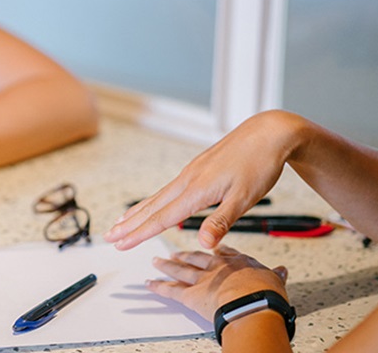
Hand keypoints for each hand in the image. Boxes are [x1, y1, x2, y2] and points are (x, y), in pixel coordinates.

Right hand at [105, 110, 304, 249]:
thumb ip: (221, 222)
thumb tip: (202, 244)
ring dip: (138, 211)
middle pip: (152, 206)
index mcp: (197, 190)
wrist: (269, 133)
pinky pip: (169, 188)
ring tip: (121, 222)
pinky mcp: (198, 168)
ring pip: (158, 196)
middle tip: (108, 236)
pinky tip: (154, 203)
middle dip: (129, 224)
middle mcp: (188, 179)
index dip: (139, 233)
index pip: (162, 217)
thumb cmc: (259, 164)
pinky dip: (155, 200)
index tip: (120, 244)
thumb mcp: (245, 197)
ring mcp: (192, 172)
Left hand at [147, 245, 288, 320]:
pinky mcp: (191, 295)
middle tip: (176, 252)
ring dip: (167, 266)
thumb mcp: (275, 281)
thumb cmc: (265, 294)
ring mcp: (202, 280)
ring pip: (180, 270)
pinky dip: (158, 287)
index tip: (211, 246)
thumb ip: (275, 275)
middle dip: (185, 255)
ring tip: (157, 261)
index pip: (224, 252)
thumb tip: (282, 271)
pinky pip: (170, 290)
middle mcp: (217, 267)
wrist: (253, 305)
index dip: (216, 250)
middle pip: (197, 258)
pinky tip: (149, 283)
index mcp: (238, 262)